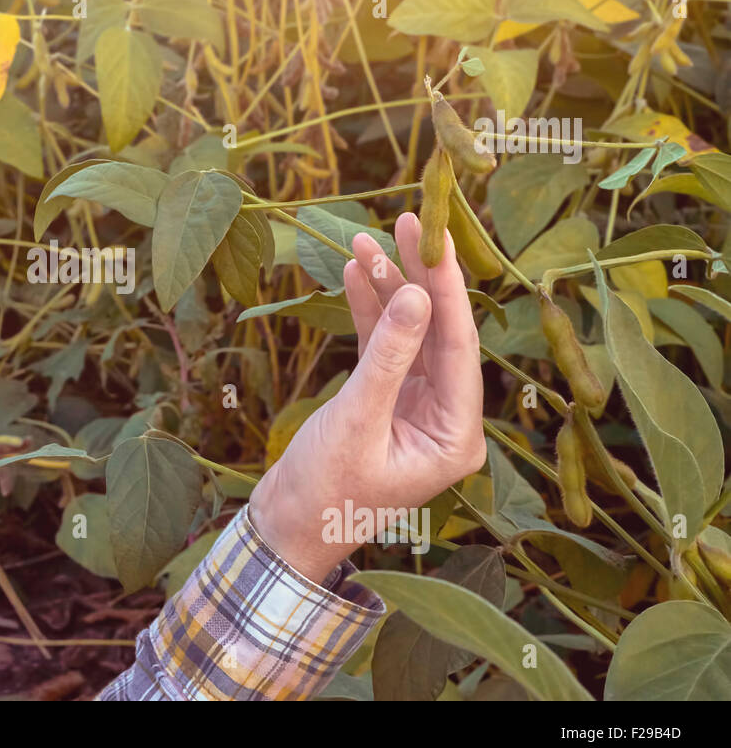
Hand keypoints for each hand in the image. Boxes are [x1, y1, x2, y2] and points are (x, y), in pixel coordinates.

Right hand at [249, 211, 486, 580]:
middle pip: (439, 332)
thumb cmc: (325, 490)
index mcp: (457, 436)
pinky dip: (369, 311)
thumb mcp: (356, 420)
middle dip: (419, 278)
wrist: (287, 525)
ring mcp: (417, 407)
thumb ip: (387, 356)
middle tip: (407, 221)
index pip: (459, 347)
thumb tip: (416, 294)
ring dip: (389, 288)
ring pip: (410, 332)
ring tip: (367, 241)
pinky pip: (383, 345)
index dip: (445, 289)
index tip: (434, 239)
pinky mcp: (386, 399)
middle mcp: (446, 418)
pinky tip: (357, 273)